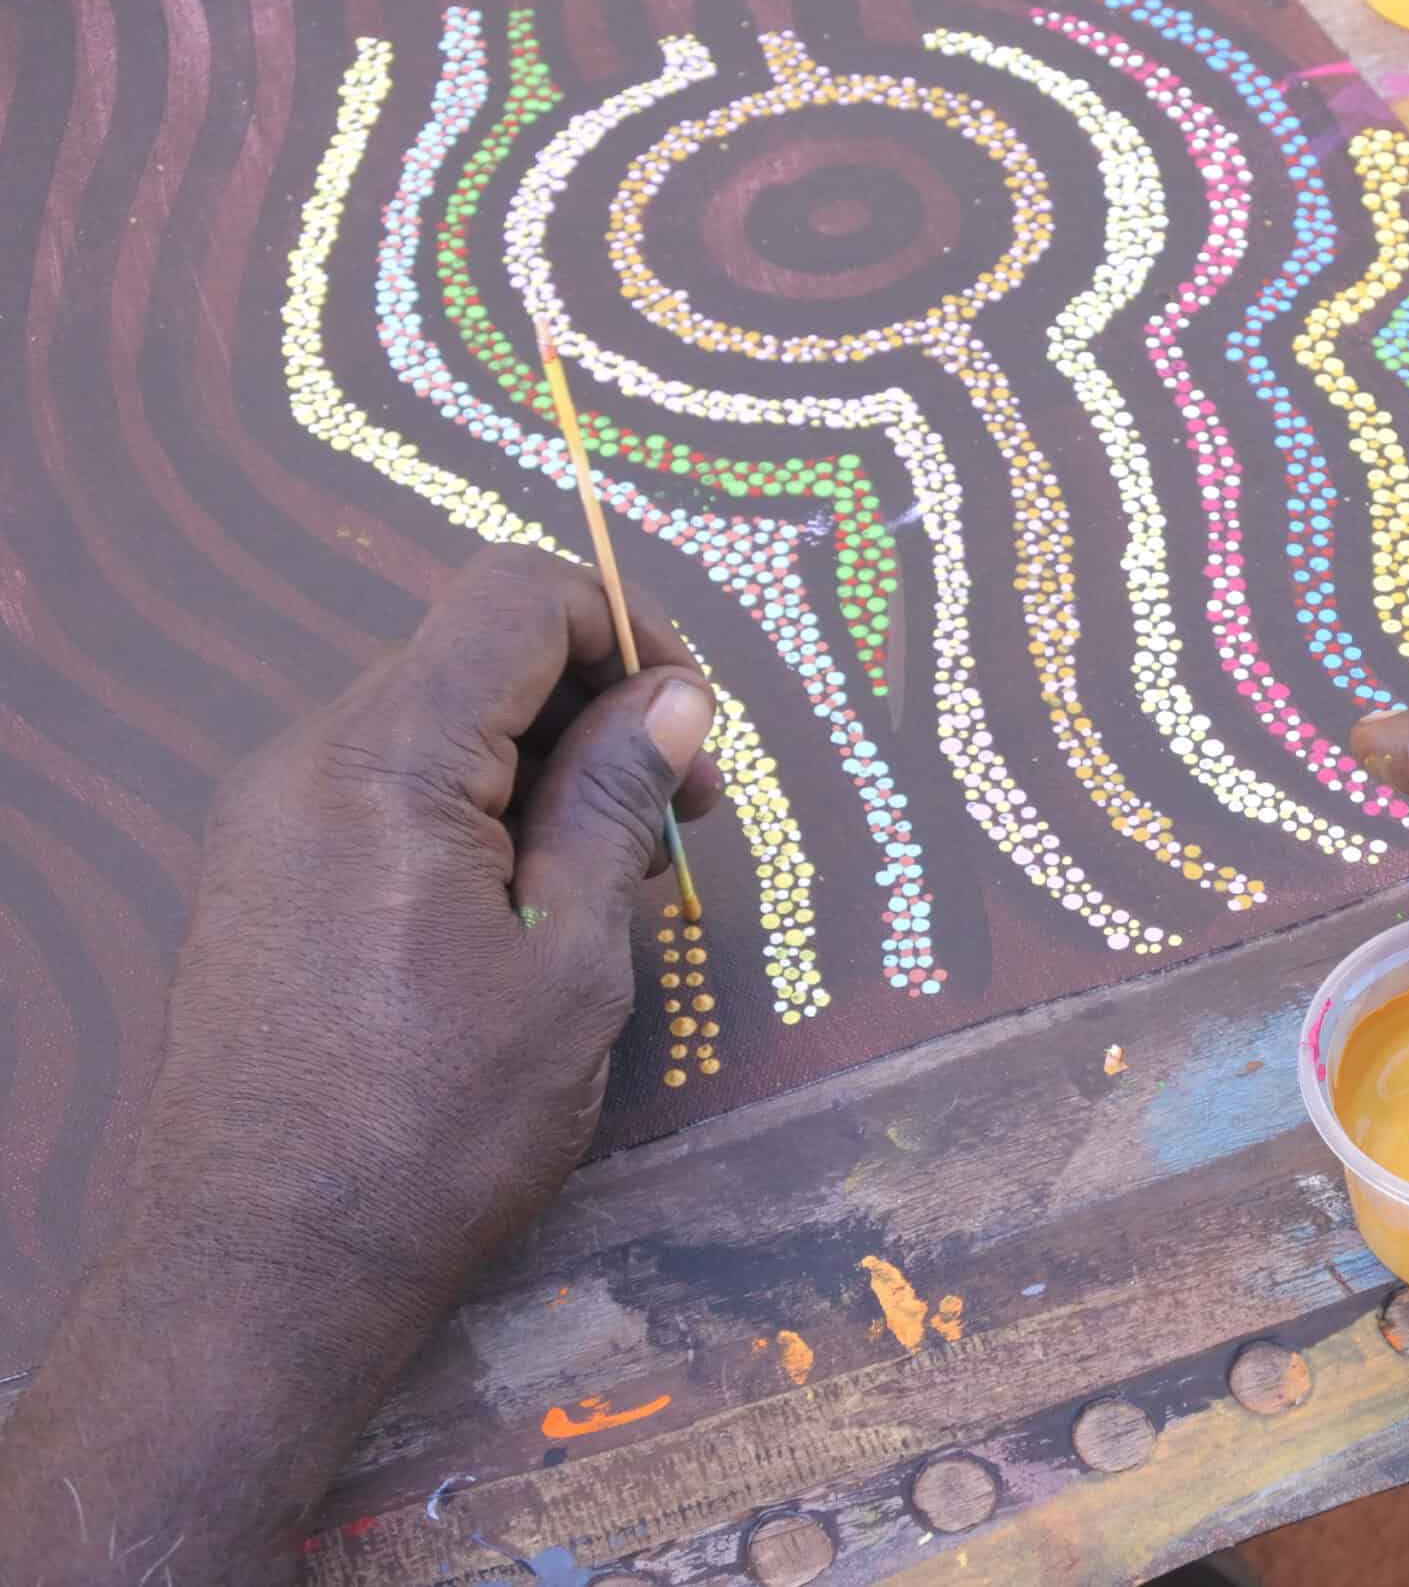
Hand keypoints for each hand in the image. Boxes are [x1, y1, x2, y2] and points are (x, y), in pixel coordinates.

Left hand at [0, 545, 720, 1581]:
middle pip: (473, 651)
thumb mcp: (570, 963)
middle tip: (677, 822)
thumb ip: (613, 804)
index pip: (513, 596)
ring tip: (606, 883)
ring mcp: (267, 815)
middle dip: (596, 704)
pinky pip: (384, 785)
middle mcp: (305, 758)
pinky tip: (521, 912)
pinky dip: (474, 808)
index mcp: (385, 762)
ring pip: (432, 718)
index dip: (628, 631)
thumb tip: (673, 695)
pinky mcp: (257, 873)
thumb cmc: (440, 1126)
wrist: (261, 1271)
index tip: (693, 737)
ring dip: (540, 763)